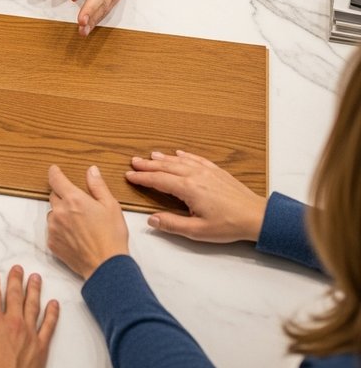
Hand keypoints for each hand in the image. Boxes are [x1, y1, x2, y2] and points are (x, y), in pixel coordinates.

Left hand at [47, 165, 128, 279]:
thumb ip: (98, 186)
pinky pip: (52, 230)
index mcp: (74, 199)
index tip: (54, 170)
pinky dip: (60, 229)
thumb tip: (91, 170)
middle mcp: (59, 212)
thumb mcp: (111, 205)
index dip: (54, 173)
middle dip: (63, 196)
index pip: (56, 179)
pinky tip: (75, 235)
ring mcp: (53, 228)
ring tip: (79, 223)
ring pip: (52, 214)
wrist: (105, 265)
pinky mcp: (52, 242)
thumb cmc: (112, 235)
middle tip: (79, 205)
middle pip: (54, 196)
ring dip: (61, 214)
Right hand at [127, 150, 266, 242]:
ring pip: (179, 161)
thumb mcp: (198, 231)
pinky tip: (178, 153)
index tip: (129, 175)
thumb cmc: (229, 225)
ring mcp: (206, 171)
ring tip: (151, 156)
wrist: (257, 216)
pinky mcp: (216, 171)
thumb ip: (172, 224)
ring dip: (163, 158)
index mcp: (188, 189)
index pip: (158, 180)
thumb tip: (152, 219)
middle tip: (134, 162)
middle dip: (148, 165)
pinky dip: (185, 155)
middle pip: (166, 167)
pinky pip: (196, 159)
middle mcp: (195, 176)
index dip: (142, 178)